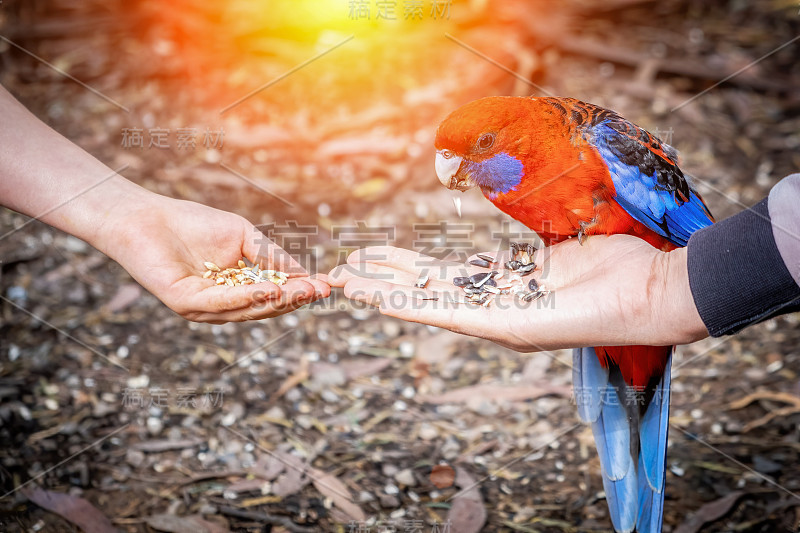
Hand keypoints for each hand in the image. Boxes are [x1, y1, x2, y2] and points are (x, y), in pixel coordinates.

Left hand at [104, 194, 329, 322]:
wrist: (147, 217)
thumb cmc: (193, 224)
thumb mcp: (244, 237)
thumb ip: (271, 256)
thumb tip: (304, 273)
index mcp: (236, 291)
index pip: (272, 296)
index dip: (299, 292)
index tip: (325, 285)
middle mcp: (221, 305)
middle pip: (264, 308)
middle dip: (294, 299)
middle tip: (319, 292)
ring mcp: (203, 308)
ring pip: (246, 310)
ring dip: (276, 301)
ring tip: (302, 291)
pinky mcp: (185, 303)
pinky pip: (221, 303)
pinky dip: (246, 297)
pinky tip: (268, 289)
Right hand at [328, 235, 706, 350]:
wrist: (653, 290)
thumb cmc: (616, 264)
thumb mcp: (560, 249)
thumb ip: (529, 250)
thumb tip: (512, 240)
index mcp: (507, 293)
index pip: (444, 281)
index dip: (406, 269)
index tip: (376, 257)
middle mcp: (498, 312)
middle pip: (427, 293)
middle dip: (386, 278)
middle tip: (348, 268)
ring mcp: (500, 322)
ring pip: (429, 304)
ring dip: (384, 290)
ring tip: (349, 281)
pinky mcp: (509, 326)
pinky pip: (450, 314)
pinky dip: (409, 303)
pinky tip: (379, 296)